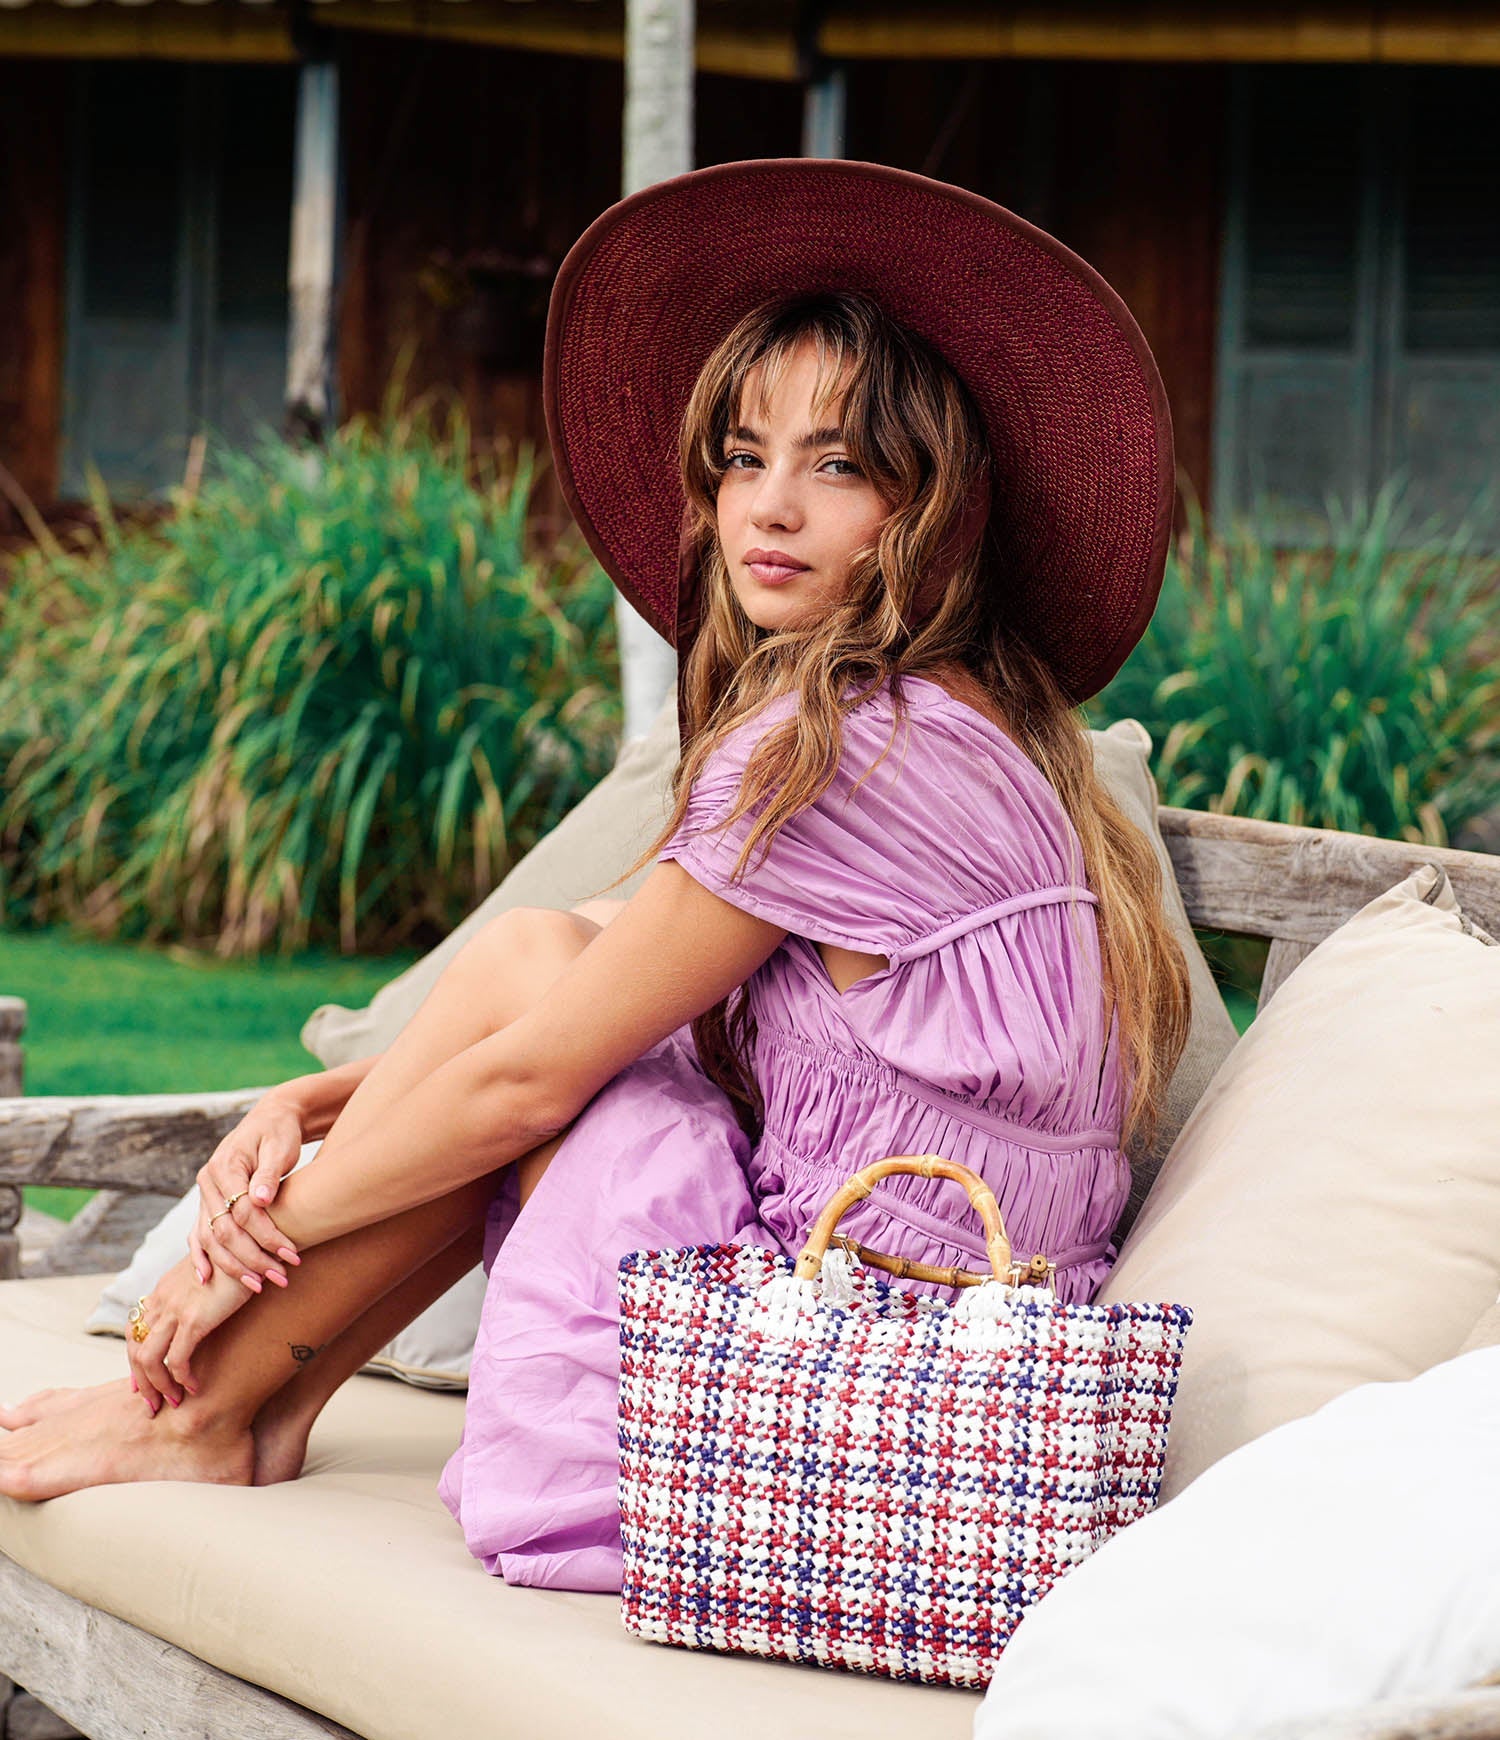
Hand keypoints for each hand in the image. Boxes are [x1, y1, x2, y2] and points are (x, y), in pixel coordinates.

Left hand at [128, 1255, 253, 1409]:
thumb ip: (198, 1291)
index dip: (135, 1357)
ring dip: (158, 1386)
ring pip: (148, 1360)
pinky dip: (182, 1379)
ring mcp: (174, 1310)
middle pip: (135, 1349)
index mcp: (163, 1290)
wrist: (252, 1240)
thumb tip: (204, 1307)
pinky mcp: (194, 1319)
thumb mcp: (210, 1272)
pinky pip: (177, 1360)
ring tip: (173, 1402)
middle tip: (152, 1404)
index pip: (134, 1329)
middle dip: (142, 1381)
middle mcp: (161, 1300)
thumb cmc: (239, 1255)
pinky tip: (194, 1387)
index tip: (142, 1380)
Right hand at [190, 1090, 304, 1292]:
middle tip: (281, 1277)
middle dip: (253, 1257)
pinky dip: (201, 1257)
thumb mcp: (280, 1147)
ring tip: (260, 1285)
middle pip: (224, 1230)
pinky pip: (198, 1235)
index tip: (292, 1254)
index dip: (267, 1235)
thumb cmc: (280, 1132)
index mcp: (224, 1166)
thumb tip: (261, 1199)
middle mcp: (208, 1182)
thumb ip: (269, 1173)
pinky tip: (206, 1280)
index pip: (242, 1211)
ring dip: (234, 1265)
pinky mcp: (207, 1204)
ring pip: (211, 1238)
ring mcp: (204, 1195)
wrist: (270, 1119)